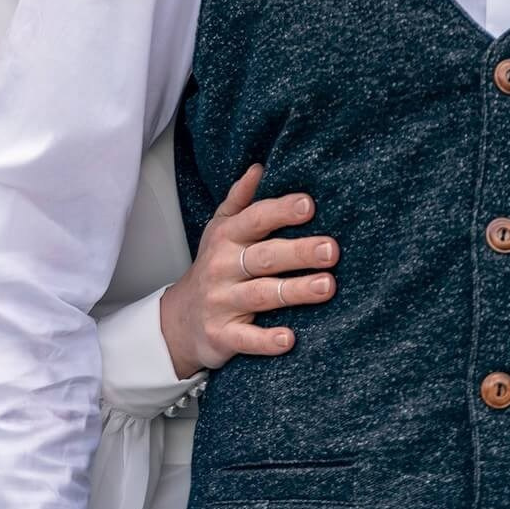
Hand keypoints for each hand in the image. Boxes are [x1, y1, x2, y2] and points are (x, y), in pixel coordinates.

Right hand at [157, 163, 338, 377]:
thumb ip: (240, 201)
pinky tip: (290, 339)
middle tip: (331, 249)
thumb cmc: (213, 269)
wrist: (178, 321)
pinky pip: (246, 338)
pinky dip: (266, 340)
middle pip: (263, 257)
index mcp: (225, 238)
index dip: (280, 211)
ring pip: (260, 295)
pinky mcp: (221, 335)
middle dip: (298, 252)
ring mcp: (221, 303)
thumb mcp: (219, 231)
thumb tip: (259, 168)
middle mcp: (222, 268)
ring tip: (326, 286)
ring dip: (294, 291)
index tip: (308, 205)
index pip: (254, 220)